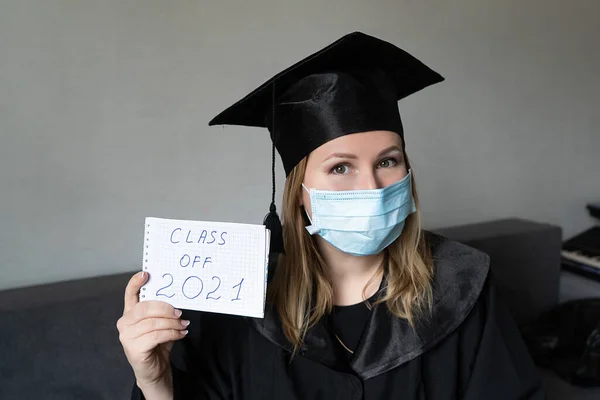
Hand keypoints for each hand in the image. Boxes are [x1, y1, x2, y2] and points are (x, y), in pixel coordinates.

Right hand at [116, 272, 188, 386]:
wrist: (154, 372)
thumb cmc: (157, 345)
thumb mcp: (160, 325)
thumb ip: (162, 313)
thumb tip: (176, 300)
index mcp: (130, 314)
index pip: (129, 294)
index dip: (135, 282)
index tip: (146, 274)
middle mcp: (124, 324)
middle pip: (145, 308)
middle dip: (166, 308)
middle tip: (180, 313)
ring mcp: (127, 337)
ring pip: (153, 322)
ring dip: (173, 323)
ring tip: (183, 325)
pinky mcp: (134, 349)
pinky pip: (157, 335)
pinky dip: (172, 333)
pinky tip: (180, 334)